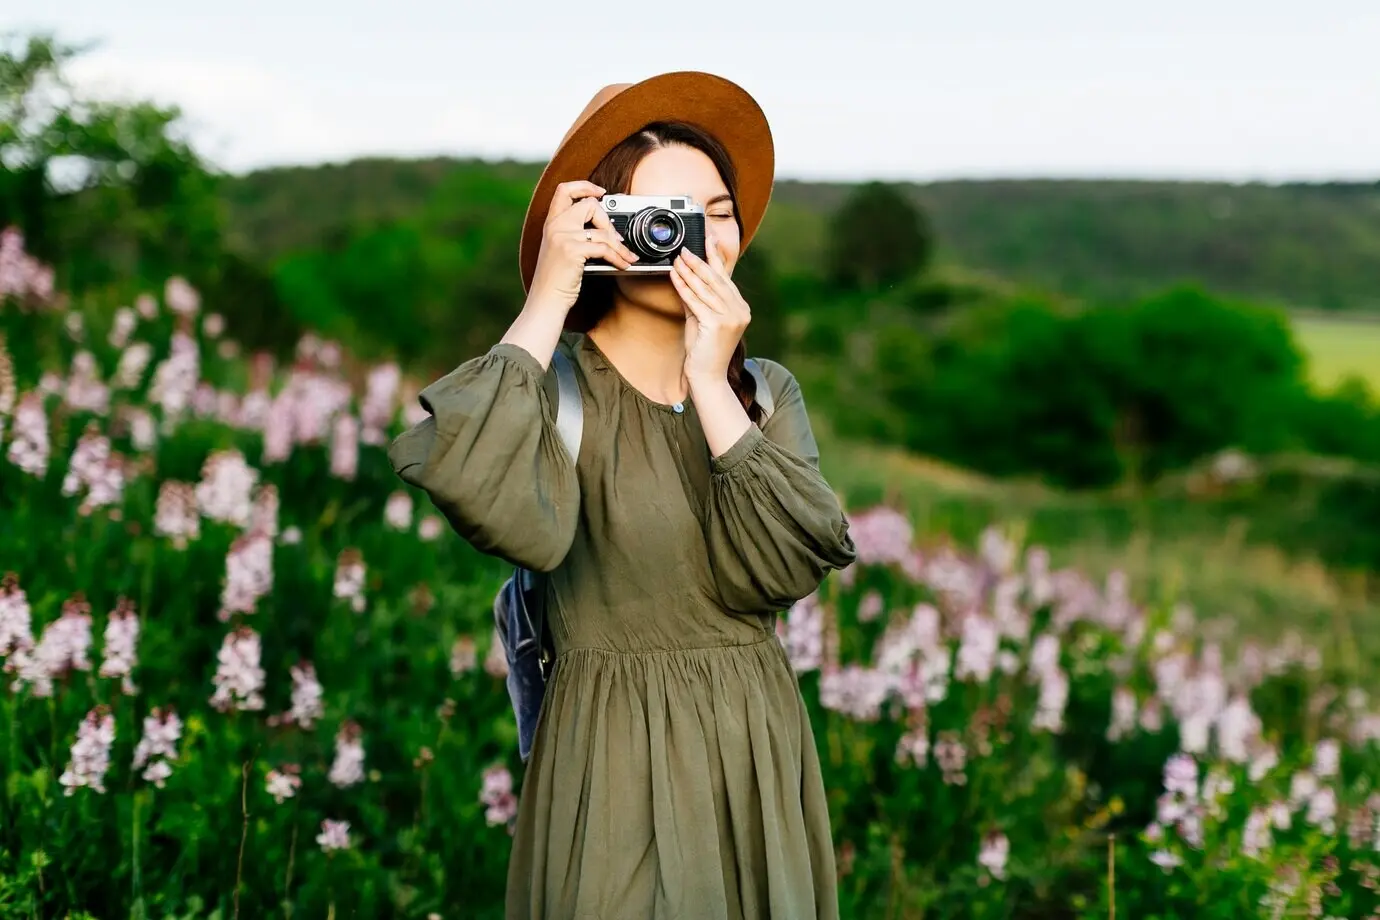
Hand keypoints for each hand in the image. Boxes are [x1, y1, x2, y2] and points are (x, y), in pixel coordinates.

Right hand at [525, 181, 640, 311]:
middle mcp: (555, 226)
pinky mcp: (572, 250)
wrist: (546, 300)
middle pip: (590, 204)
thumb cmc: (555, 279)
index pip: (564, 190)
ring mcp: (563, 236)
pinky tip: (623, 264)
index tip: (600, 192)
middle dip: (609, 221)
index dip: (584, 186)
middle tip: (616, 238)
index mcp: (551, 222)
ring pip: (602, 231)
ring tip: (628, 256)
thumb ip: (574, 233)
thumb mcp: (560, 250)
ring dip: (620, 246)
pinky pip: (604, 248)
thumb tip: (605, 227)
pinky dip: (618, 257)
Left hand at [671, 238, 750, 383]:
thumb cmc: (703, 351)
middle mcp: (740, 310)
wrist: (707, 377)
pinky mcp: (718, 324)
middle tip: (684, 248)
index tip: (707, 239)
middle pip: (716, 279)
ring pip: (706, 288)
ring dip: (689, 271)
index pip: (725, 277)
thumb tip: (684, 276)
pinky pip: (696, 301)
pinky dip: (683, 287)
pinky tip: (675, 276)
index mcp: (740, 308)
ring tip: (677, 258)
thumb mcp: (700, 319)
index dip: (715, 257)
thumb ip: (696, 299)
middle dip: (699, 261)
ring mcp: (731, 317)